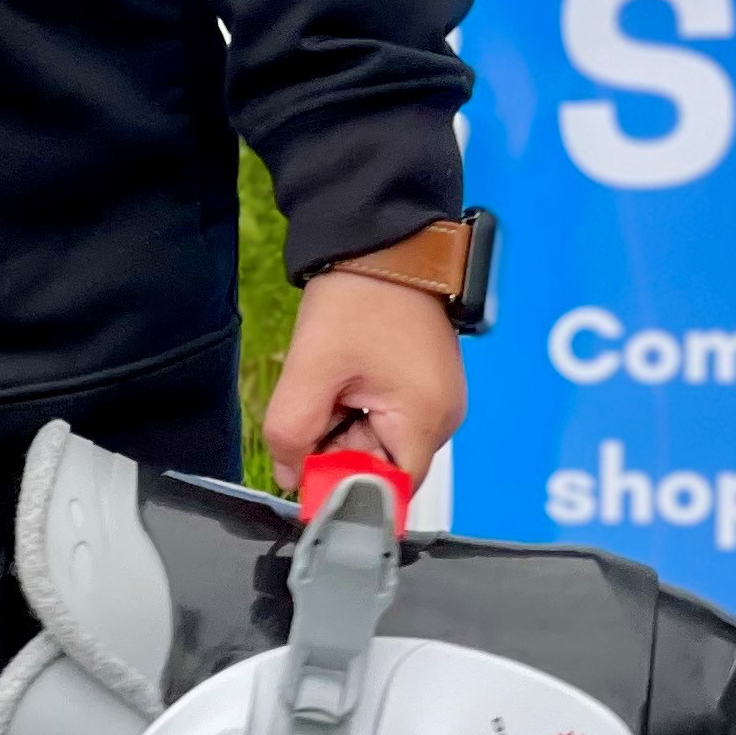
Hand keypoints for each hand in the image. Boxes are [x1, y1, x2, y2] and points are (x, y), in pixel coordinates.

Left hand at [261, 272, 464, 489]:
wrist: (383, 241)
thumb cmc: (360, 296)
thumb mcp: (312, 368)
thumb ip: (293, 433)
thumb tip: (291, 476)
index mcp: (427, 419)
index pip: (388, 493)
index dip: (344, 488)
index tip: (310, 465)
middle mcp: (444, 416)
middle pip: (382, 468)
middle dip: (338, 449)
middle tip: (317, 404)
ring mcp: (437, 400)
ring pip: (379, 444)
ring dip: (344, 427)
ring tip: (332, 380)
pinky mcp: (425, 385)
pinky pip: (387, 420)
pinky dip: (357, 409)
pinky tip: (345, 376)